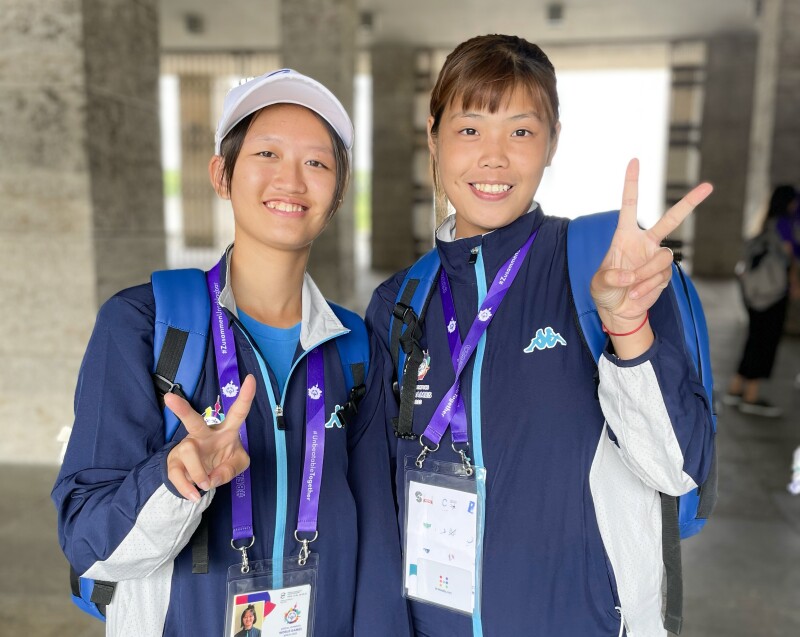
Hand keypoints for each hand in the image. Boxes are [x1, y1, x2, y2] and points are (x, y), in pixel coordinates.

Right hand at [165, 375, 255, 501]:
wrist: (202, 477)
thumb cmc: (223, 461)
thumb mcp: (238, 464)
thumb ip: (231, 469)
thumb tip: (211, 478)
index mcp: (226, 430)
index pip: (238, 412)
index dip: (246, 396)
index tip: (251, 378)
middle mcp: (204, 434)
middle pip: (193, 421)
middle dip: (182, 410)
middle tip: (169, 398)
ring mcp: (187, 447)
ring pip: (188, 453)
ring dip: (199, 473)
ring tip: (205, 484)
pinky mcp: (175, 463)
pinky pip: (178, 474)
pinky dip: (187, 487)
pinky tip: (194, 495)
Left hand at [591, 158, 712, 330]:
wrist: (618, 311)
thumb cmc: (604, 292)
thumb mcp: (598, 284)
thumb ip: (610, 277)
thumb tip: (629, 275)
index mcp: (624, 236)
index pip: (629, 205)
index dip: (632, 184)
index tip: (635, 160)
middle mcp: (644, 242)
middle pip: (671, 220)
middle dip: (689, 203)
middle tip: (708, 186)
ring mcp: (656, 258)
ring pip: (663, 257)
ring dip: (646, 274)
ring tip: (632, 286)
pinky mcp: (664, 274)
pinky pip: (662, 276)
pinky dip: (648, 287)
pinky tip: (636, 294)